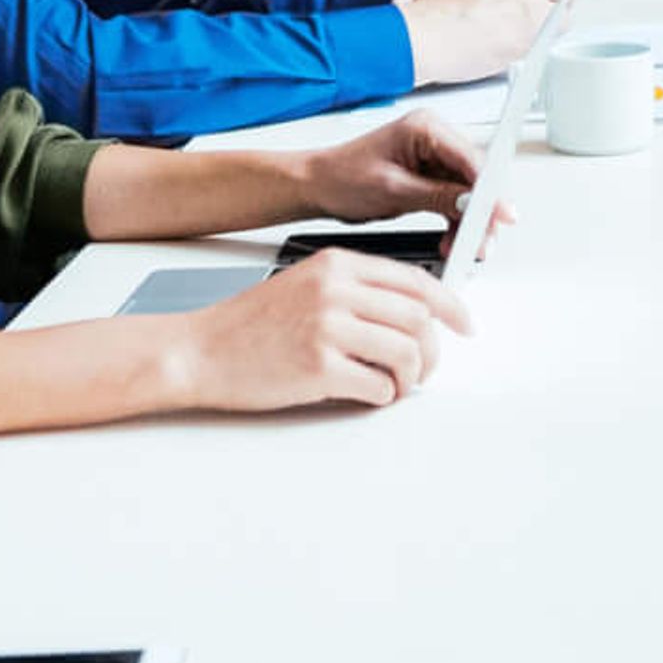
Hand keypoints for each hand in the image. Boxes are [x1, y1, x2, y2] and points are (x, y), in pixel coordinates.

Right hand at [167, 250, 474, 412]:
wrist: (198, 350)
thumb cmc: (250, 323)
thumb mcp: (306, 284)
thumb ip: (355, 289)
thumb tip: (411, 314)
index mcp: (337, 265)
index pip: (416, 281)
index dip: (451, 305)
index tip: (464, 325)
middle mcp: (336, 291)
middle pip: (419, 317)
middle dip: (434, 350)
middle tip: (428, 368)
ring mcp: (327, 329)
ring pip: (406, 352)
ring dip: (413, 376)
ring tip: (398, 385)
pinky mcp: (318, 368)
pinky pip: (378, 386)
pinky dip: (384, 396)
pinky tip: (371, 395)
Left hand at [287, 111, 486, 226]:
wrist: (317, 186)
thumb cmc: (341, 177)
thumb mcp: (394, 190)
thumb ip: (440, 196)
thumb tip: (475, 203)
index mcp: (426, 127)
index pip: (472, 159)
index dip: (490, 191)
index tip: (501, 215)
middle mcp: (433, 138)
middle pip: (475, 177)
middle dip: (479, 212)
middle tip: (479, 241)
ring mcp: (432, 157)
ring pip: (467, 193)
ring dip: (467, 222)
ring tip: (459, 246)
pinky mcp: (429, 176)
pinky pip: (453, 200)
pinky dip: (454, 222)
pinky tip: (449, 239)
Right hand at [395, 0, 571, 87]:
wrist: (425, 41)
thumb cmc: (428, 10)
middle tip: (546, 8)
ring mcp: (530, 18)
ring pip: (566, 16)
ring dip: (556, 20)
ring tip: (539, 27)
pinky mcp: (527, 46)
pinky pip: (551, 41)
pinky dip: (543, 42)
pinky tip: (526, 44)